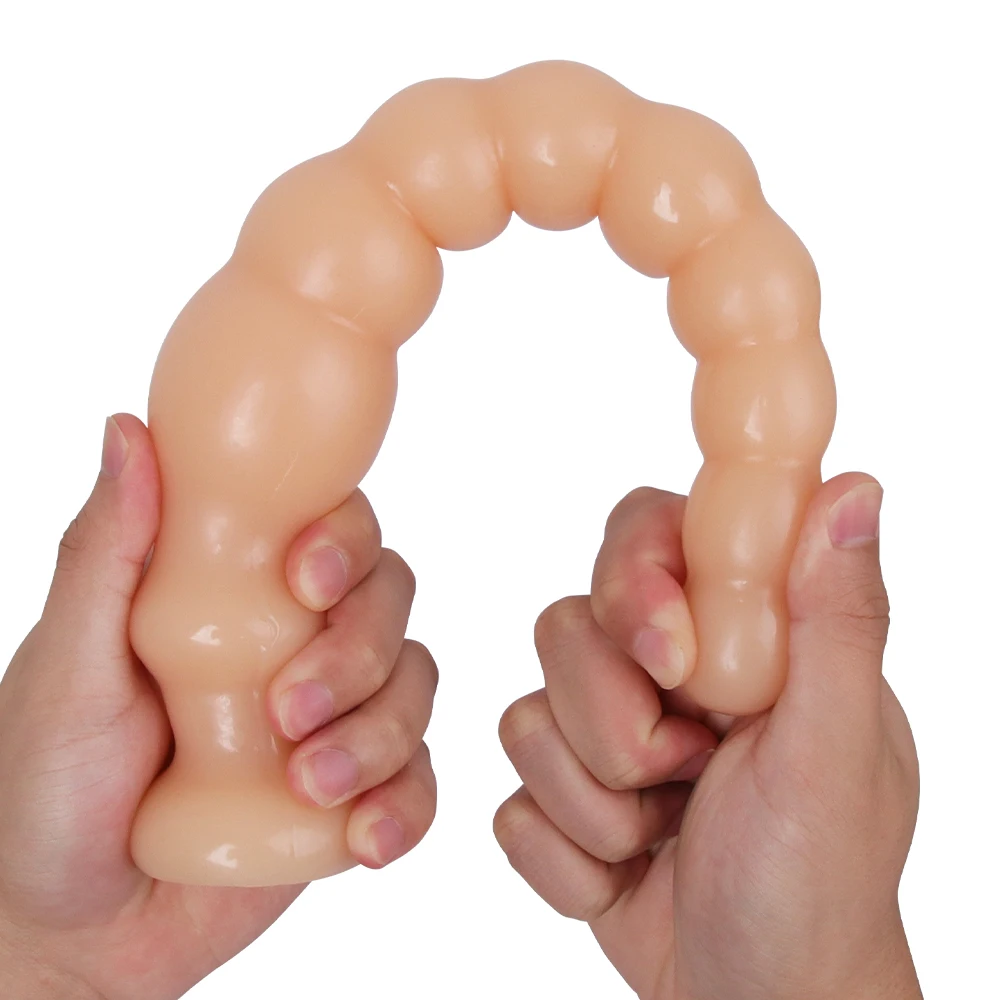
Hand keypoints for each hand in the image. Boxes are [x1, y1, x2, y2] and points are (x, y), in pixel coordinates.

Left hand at [0, 414, 437, 999]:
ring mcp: (331, 722)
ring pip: (412, 690)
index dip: (344, 543)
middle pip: (387, 607)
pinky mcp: (353, 797)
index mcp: (237, 598)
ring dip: (377, 735)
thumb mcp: (67, 668)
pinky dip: (406, 806)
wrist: (68, 931)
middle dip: (357, 654)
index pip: (329, 533)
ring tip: (309, 786)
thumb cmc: (45, 789)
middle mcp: (297, 647)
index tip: (307, 580)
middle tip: (289, 710)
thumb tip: (126, 428)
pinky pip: (416, 782)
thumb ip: (105, 553)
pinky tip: (366, 837)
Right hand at [494, 476, 920, 999]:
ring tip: (664, 837)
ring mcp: (603, 731)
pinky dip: (570, 858)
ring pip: (526, 718)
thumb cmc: (817, 886)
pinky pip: (510, 802)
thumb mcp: (836, 746)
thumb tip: (854, 488)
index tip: (667, 663)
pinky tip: (629, 877)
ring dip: (595, 805)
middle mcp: (662, 669)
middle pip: (565, 628)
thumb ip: (838, 617)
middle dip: (616, 729)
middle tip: (687, 776)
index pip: (646, 535)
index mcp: (736, 632)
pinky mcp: (561, 794)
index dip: (634, 583)